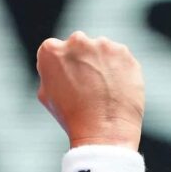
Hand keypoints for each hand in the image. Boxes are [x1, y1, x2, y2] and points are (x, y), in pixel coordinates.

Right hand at [36, 31, 144, 149]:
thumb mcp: (46, 94)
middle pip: (78, 46)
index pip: (54, 50)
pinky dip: (118, 69)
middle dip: (82, 60)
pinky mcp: (124, 52)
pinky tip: (115, 88)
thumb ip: (50, 72)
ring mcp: (102, 45)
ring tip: (103, 90)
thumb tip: (61, 65)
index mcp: (51, 50)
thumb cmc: (72, 116)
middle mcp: (76, 41)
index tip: (67, 81)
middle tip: (87, 86)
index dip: (61, 67)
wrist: (104, 130)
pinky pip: (119, 58)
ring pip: (100, 51)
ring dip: (101, 64)